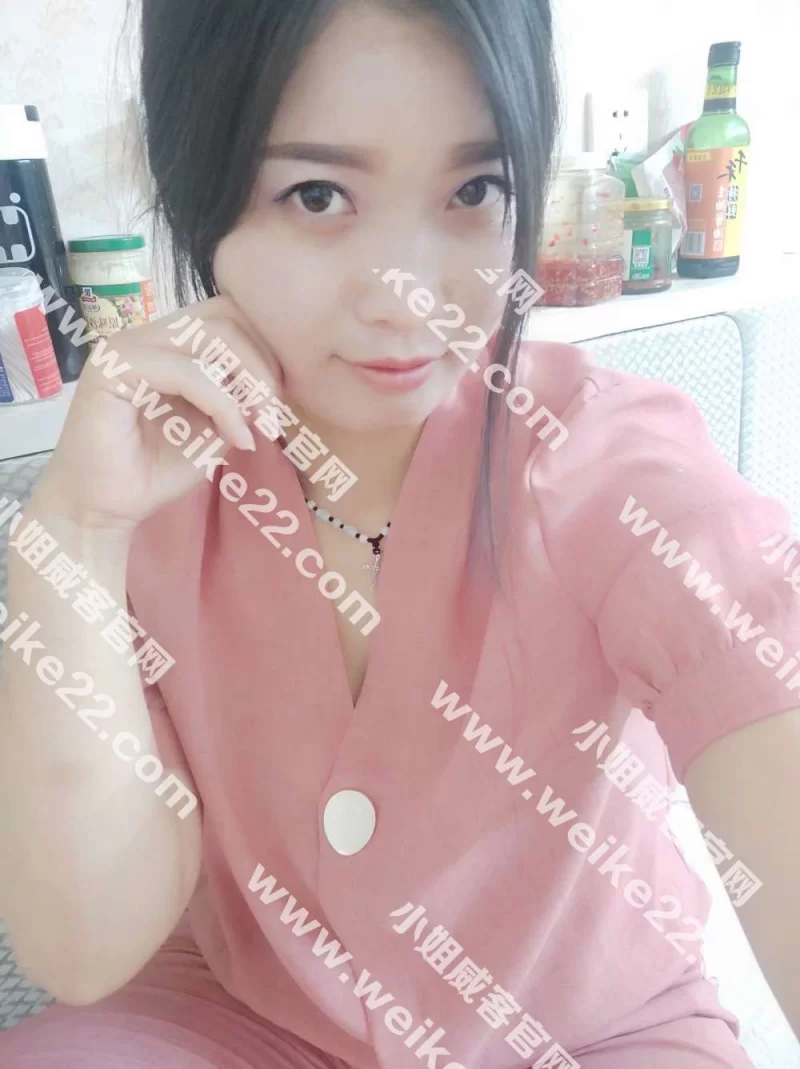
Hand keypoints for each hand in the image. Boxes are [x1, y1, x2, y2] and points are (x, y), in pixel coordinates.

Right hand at [33, 295, 281, 532]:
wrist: (104, 510)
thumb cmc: (154, 471)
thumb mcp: (215, 429)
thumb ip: (241, 398)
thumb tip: (277, 383)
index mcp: (170, 343)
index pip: (230, 317)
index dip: (265, 352)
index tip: (279, 402)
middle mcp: (148, 334)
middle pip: (226, 316)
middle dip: (262, 363)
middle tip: (273, 413)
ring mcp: (128, 346)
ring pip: (210, 334)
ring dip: (248, 380)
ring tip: (259, 424)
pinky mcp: (113, 367)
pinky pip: (186, 371)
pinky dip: (222, 403)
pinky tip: (236, 438)